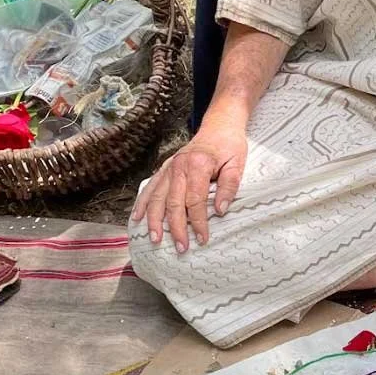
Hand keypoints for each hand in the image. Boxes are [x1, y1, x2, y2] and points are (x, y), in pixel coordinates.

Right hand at [131, 119, 247, 252]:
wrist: (218, 126)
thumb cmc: (230, 146)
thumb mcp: (237, 164)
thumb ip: (229, 186)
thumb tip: (220, 210)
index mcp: (198, 165)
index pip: (196, 200)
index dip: (199, 222)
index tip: (203, 239)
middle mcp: (179, 166)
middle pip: (173, 202)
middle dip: (176, 227)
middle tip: (180, 247)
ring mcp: (169, 167)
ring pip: (157, 197)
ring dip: (154, 220)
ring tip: (154, 239)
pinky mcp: (164, 168)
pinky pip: (150, 188)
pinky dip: (142, 203)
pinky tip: (137, 218)